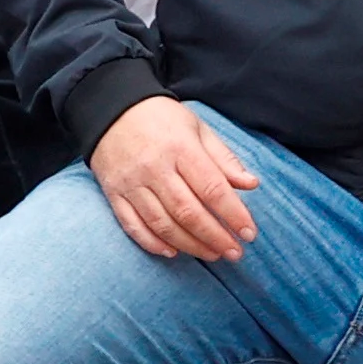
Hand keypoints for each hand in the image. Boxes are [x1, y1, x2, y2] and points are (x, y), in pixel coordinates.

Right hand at [89, 95, 258, 259]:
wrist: (110, 109)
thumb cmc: (161, 119)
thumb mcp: (197, 128)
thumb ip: (223, 159)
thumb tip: (251, 184)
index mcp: (180, 147)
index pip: (212, 188)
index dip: (233, 214)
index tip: (249, 234)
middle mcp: (155, 168)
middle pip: (188, 212)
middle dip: (215, 237)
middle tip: (235, 253)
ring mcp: (132, 183)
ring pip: (162, 224)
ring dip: (190, 245)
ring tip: (213, 254)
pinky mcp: (113, 194)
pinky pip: (133, 226)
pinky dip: (153, 244)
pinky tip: (173, 252)